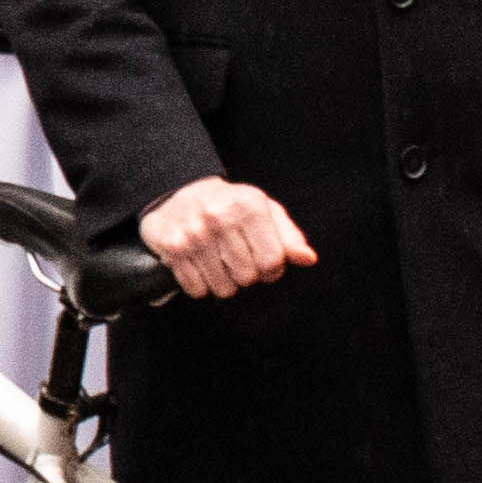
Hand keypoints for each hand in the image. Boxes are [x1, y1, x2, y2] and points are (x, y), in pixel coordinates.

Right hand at [139, 176, 314, 300]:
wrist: (179, 193)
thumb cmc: (231, 208)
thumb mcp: (264, 212)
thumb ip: (289, 237)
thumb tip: (308, 259)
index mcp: (248, 206)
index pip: (272, 262)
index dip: (272, 269)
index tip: (264, 261)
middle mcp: (220, 217)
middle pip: (247, 277)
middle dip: (246, 274)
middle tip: (238, 258)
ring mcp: (194, 233)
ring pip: (223, 287)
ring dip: (224, 283)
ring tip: (219, 262)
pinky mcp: (173, 247)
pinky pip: (197, 289)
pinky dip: (201, 285)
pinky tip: (201, 265)